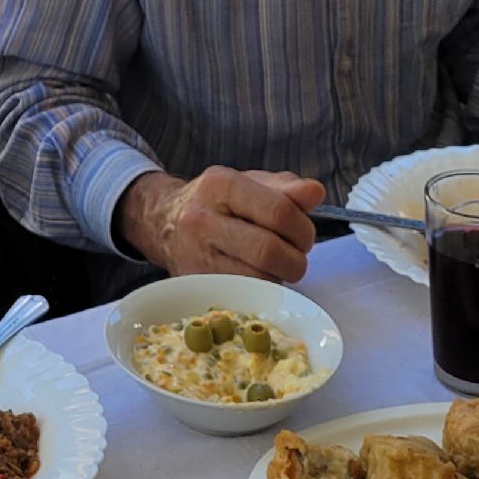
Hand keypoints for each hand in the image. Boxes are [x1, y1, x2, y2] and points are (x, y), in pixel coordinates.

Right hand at [115, 167, 323, 281]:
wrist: (163, 222)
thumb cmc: (218, 202)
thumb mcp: (250, 183)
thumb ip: (286, 187)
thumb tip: (315, 193)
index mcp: (220, 185)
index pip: (278, 211)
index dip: (302, 228)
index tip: (303, 234)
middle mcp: (202, 219)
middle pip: (269, 250)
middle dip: (296, 258)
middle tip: (296, 255)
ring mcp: (195, 255)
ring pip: (259, 279)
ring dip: (281, 277)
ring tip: (278, 265)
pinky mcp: (195, 284)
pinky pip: (244, 295)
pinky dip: (262, 290)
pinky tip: (259, 276)